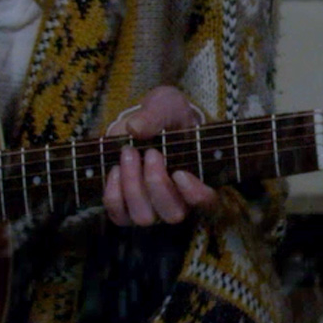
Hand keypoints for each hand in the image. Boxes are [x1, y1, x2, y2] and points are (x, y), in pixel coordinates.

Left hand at [102, 85, 214, 226]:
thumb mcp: (167, 105)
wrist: (144, 124)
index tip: (180, 173)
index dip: (196, 195)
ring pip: (144, 216)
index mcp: (200, 180)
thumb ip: (156, 114)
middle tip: (150, 152)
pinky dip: (114, 193)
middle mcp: (178, 202)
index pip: (208, 203)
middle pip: (172, 214)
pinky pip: (119, 214)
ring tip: (128, 154)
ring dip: (133, 186)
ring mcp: (152, 210)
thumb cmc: (165, 117)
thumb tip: (134, 128)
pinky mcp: (126, 210)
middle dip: (157, 183)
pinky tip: (115, 169)